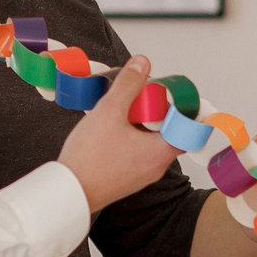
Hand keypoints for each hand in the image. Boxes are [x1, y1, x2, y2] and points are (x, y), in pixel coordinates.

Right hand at [57, 57, 184, 210]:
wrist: (68, 192)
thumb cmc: (89, 159)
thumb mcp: (109, 111)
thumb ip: (128, 85)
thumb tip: (143, 64)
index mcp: (161, 152)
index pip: (187, 128)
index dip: (181, 108)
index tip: (168, 96)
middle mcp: (156, 166)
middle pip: (168, 133)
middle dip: (156, 112)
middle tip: (139, 98)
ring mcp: (142, 175)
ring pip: (150, 143)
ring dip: (140, 125)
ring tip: (121, 112)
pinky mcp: (127, 178)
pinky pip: (136, 153)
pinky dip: (130, 139)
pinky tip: (111, 130)